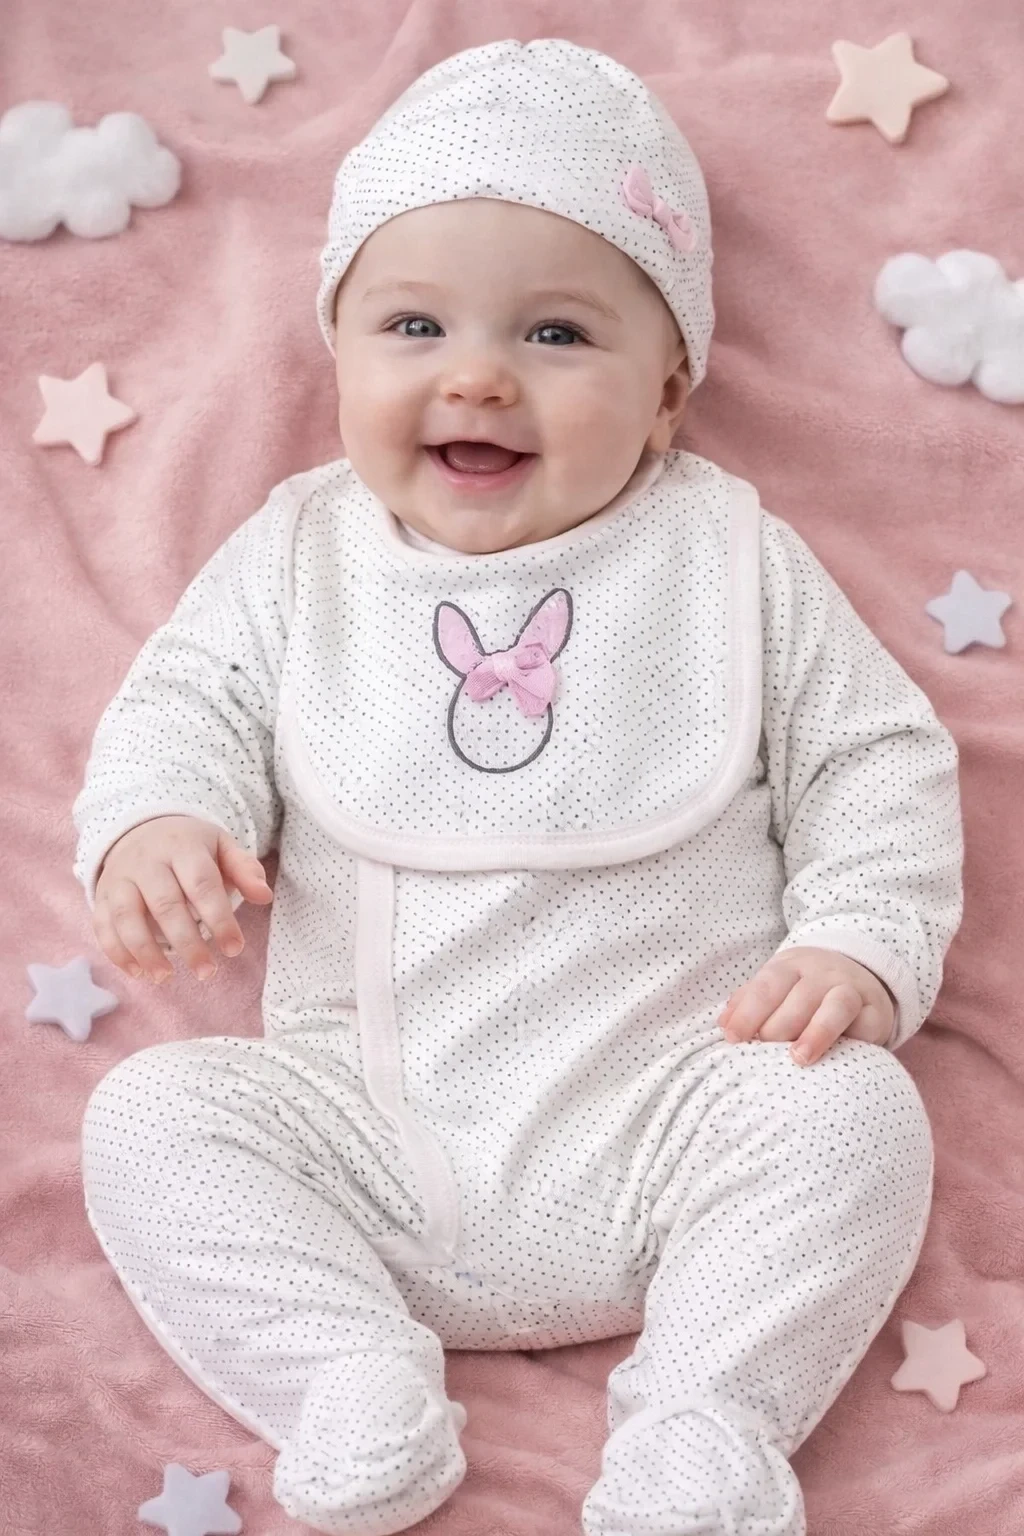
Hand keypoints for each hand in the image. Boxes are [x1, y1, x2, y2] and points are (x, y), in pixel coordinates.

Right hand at [93, 815, 272, 983]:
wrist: (140, 828)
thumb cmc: (190, 847)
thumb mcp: (221, 847)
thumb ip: (244, 870)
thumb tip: (264, 896)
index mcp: (182, 846)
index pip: (202, 885)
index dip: (219, 918)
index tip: (234, 948)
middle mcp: (147, 861)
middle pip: (165, 905)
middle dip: (187, 942)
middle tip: (207, 972)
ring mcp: (119, 878)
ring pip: (127, 916)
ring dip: (145, 951)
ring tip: (166, 977)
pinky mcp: (102, 895)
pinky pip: (103, 925)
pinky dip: (117, 953)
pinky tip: (139, 973)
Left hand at [717, 947, 894, 1066]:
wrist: (862, 978)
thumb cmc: (807, 991)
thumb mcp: (778, 987)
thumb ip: (750, 1003)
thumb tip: (724, 1023)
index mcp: (790, 965)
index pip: (766, 986)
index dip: (748, 1012)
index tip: (732, 1037)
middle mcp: (821, 972)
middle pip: (796, 998)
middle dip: (776, 1027)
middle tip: (762, 1054)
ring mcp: (850, 988)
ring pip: (832, 1005)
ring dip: (814, 1033)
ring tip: (797, 1058)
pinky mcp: (874, 1010)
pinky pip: (861, 1022)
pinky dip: (845, 1037)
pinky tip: (831, 1055)